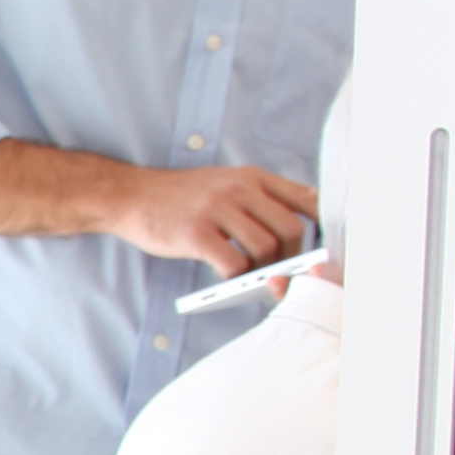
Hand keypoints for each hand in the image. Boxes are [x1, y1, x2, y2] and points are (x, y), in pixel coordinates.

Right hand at [109, 161, 317, 277]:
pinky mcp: (197, 233)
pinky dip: (238, 277)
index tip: (320, 247)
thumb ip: (261, 195)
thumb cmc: (182, 197)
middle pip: (291, 229)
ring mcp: (218, 209)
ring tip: (251, 273)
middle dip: (292, 257)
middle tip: (279, 269)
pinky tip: (227, 275)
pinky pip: (235, 264)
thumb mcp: (226, 181)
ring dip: (264, 269)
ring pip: (267, 248)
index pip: (306, 199)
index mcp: (252, 177)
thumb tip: (305, 219)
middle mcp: (239, 188)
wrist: (132, 196)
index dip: (322, 227)